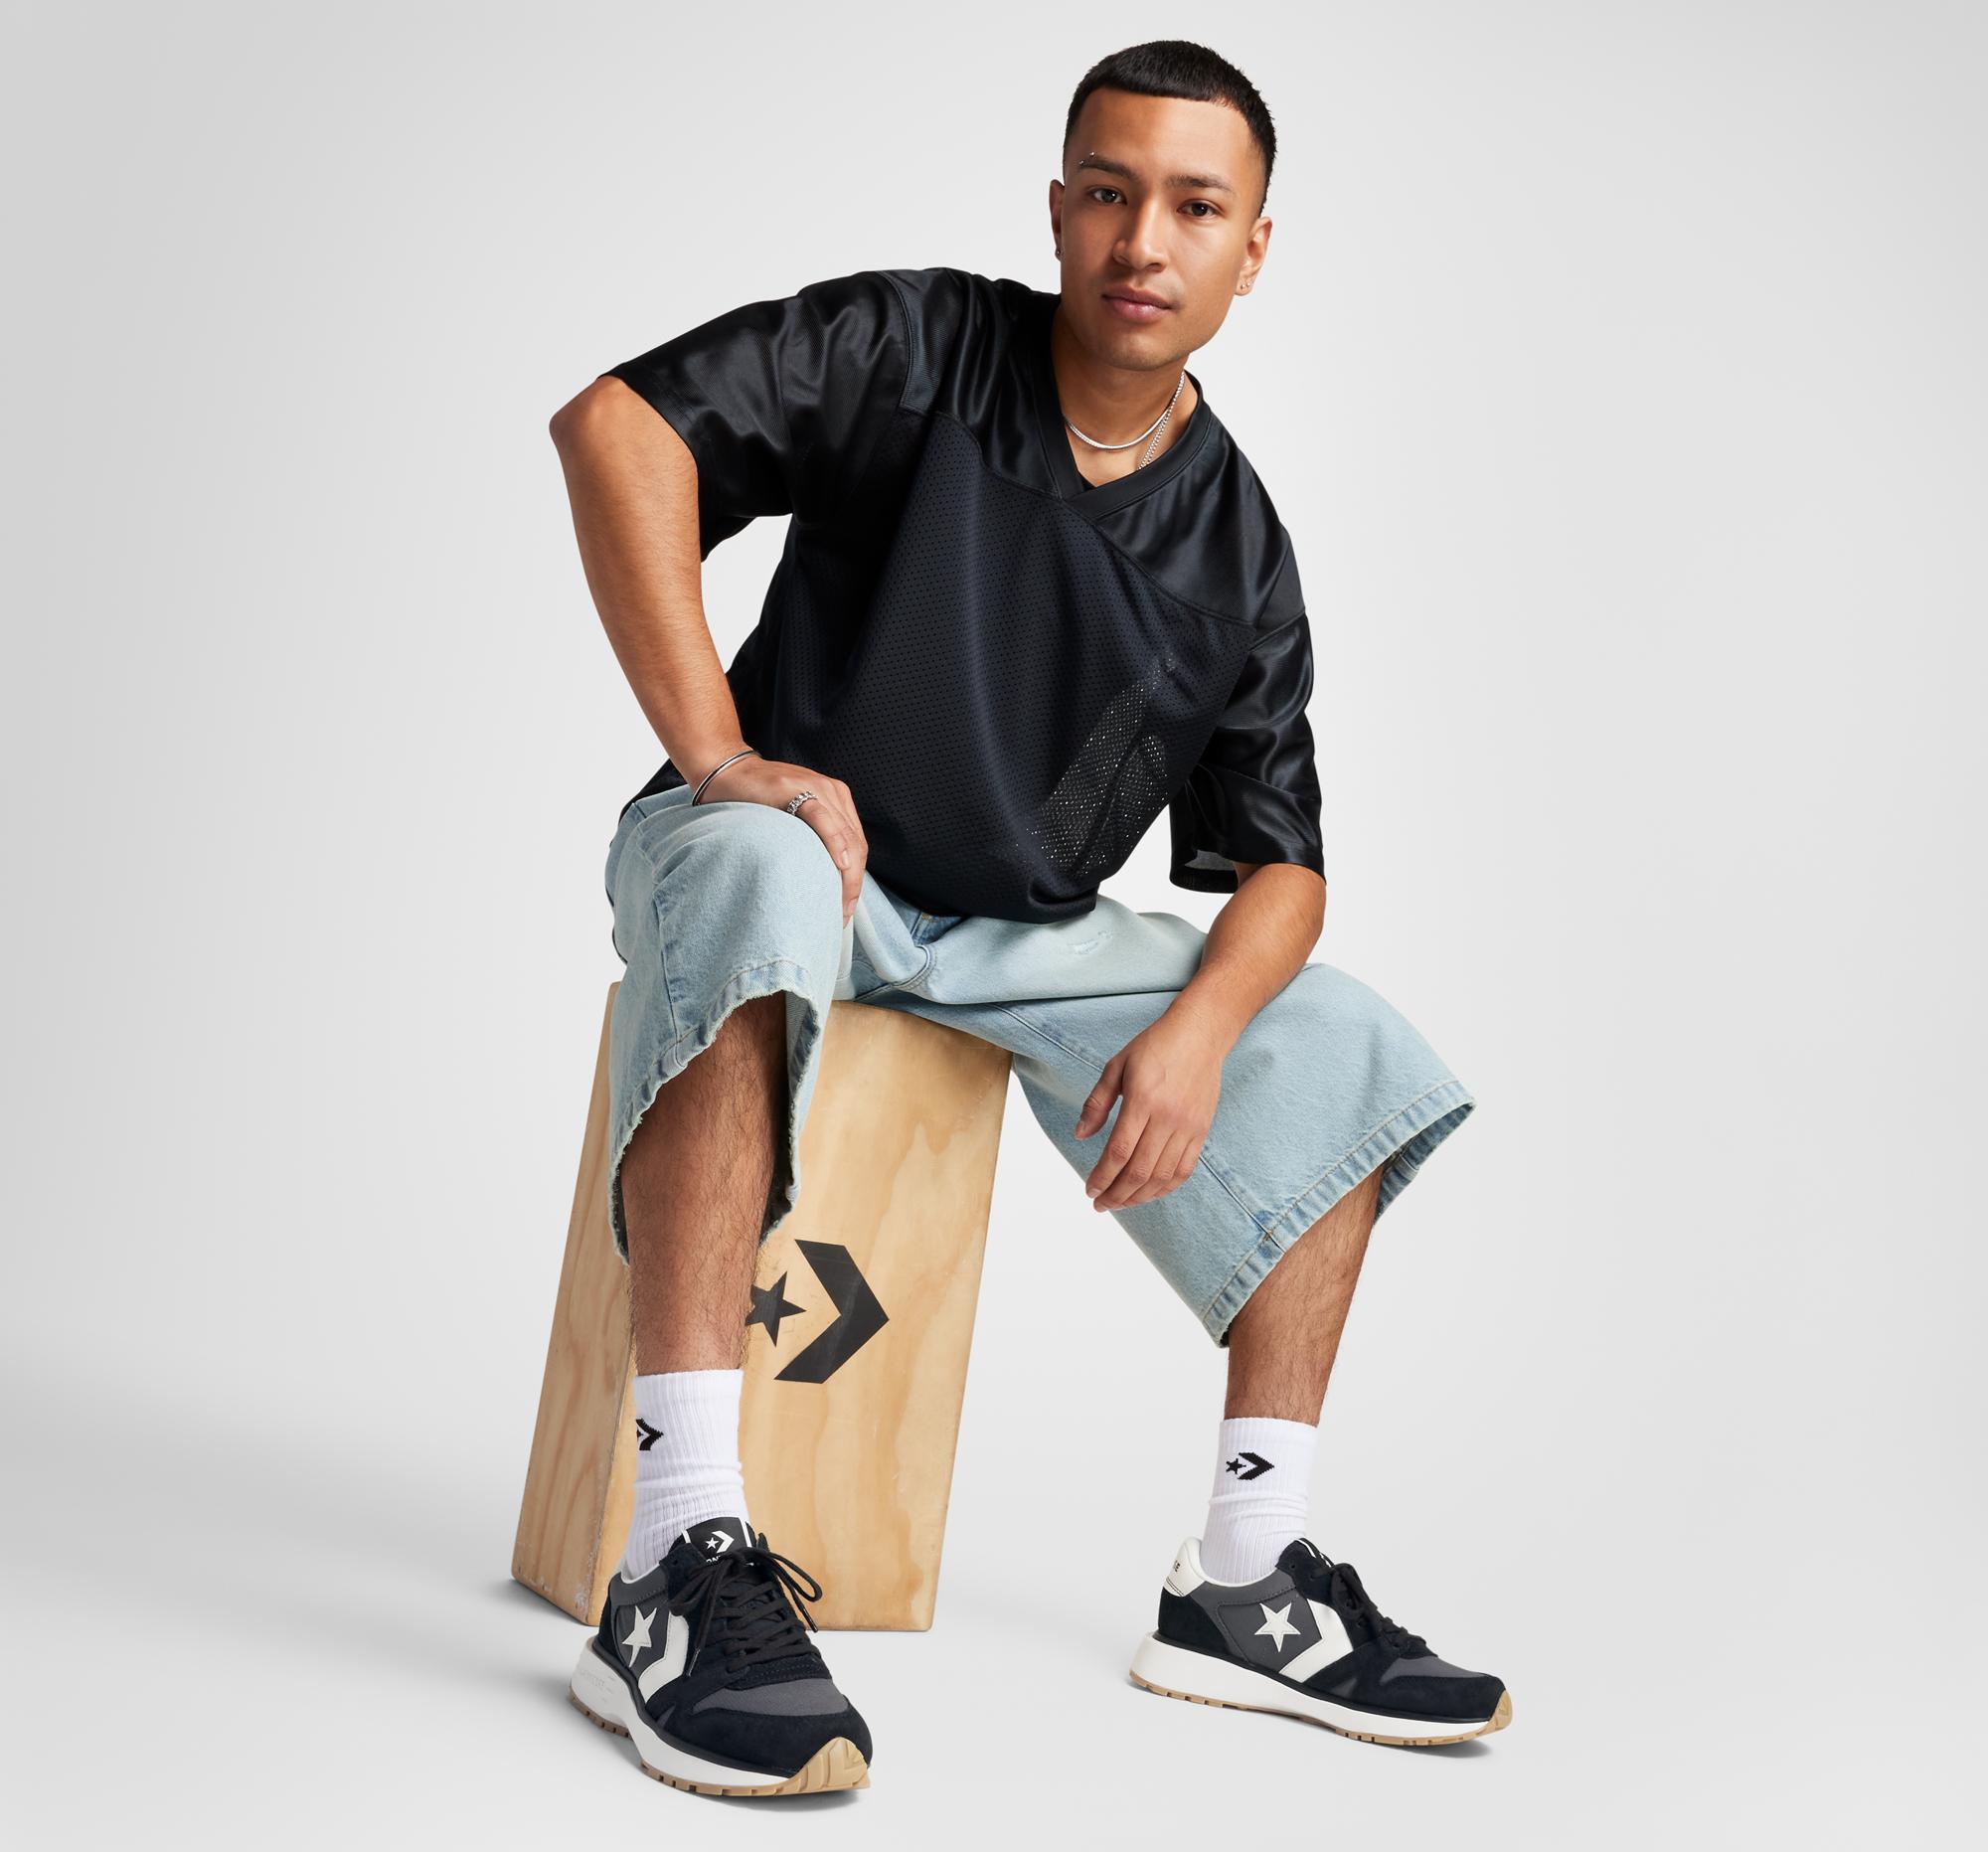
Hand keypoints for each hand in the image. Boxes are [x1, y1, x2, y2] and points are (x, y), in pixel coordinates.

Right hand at [696, 752, 867, 925]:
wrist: (728, 771)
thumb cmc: (757, 798)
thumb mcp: (795, 814)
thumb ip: (814, 837)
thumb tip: (824, 879)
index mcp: (837, 799)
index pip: (857, 846)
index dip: (856, 880)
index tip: (846, 909)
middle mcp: (832, 792)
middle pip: (856, 845)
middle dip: (853, 884)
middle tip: (841, 915)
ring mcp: (816, 788)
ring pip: (845, 835)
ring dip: (847, 874)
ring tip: (837, 903)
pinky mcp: (795, 789)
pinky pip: (821, 817)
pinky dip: (834, 840)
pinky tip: (838, 863)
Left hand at [1072, 1005, 1225, 1209]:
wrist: (1200, 1035)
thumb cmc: (1155, 1046)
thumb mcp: (1116, 1065)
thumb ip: (1097, 1102)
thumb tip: (1081, 1135)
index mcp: (1143, 1100)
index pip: (1119, 1151)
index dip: (1102, 1176)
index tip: (1089, 1189)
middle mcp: (1168, 1117)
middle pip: (1139, 1171)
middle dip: (1116, 1194)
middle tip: (1100, 1204)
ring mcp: (1188, 1126)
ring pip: (1162, 1176)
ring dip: (1139, 1197)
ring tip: (1120, 1203)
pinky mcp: (1202, 1130)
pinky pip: (1184, 1170)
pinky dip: (1166, 1188)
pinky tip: (1149, 1193)